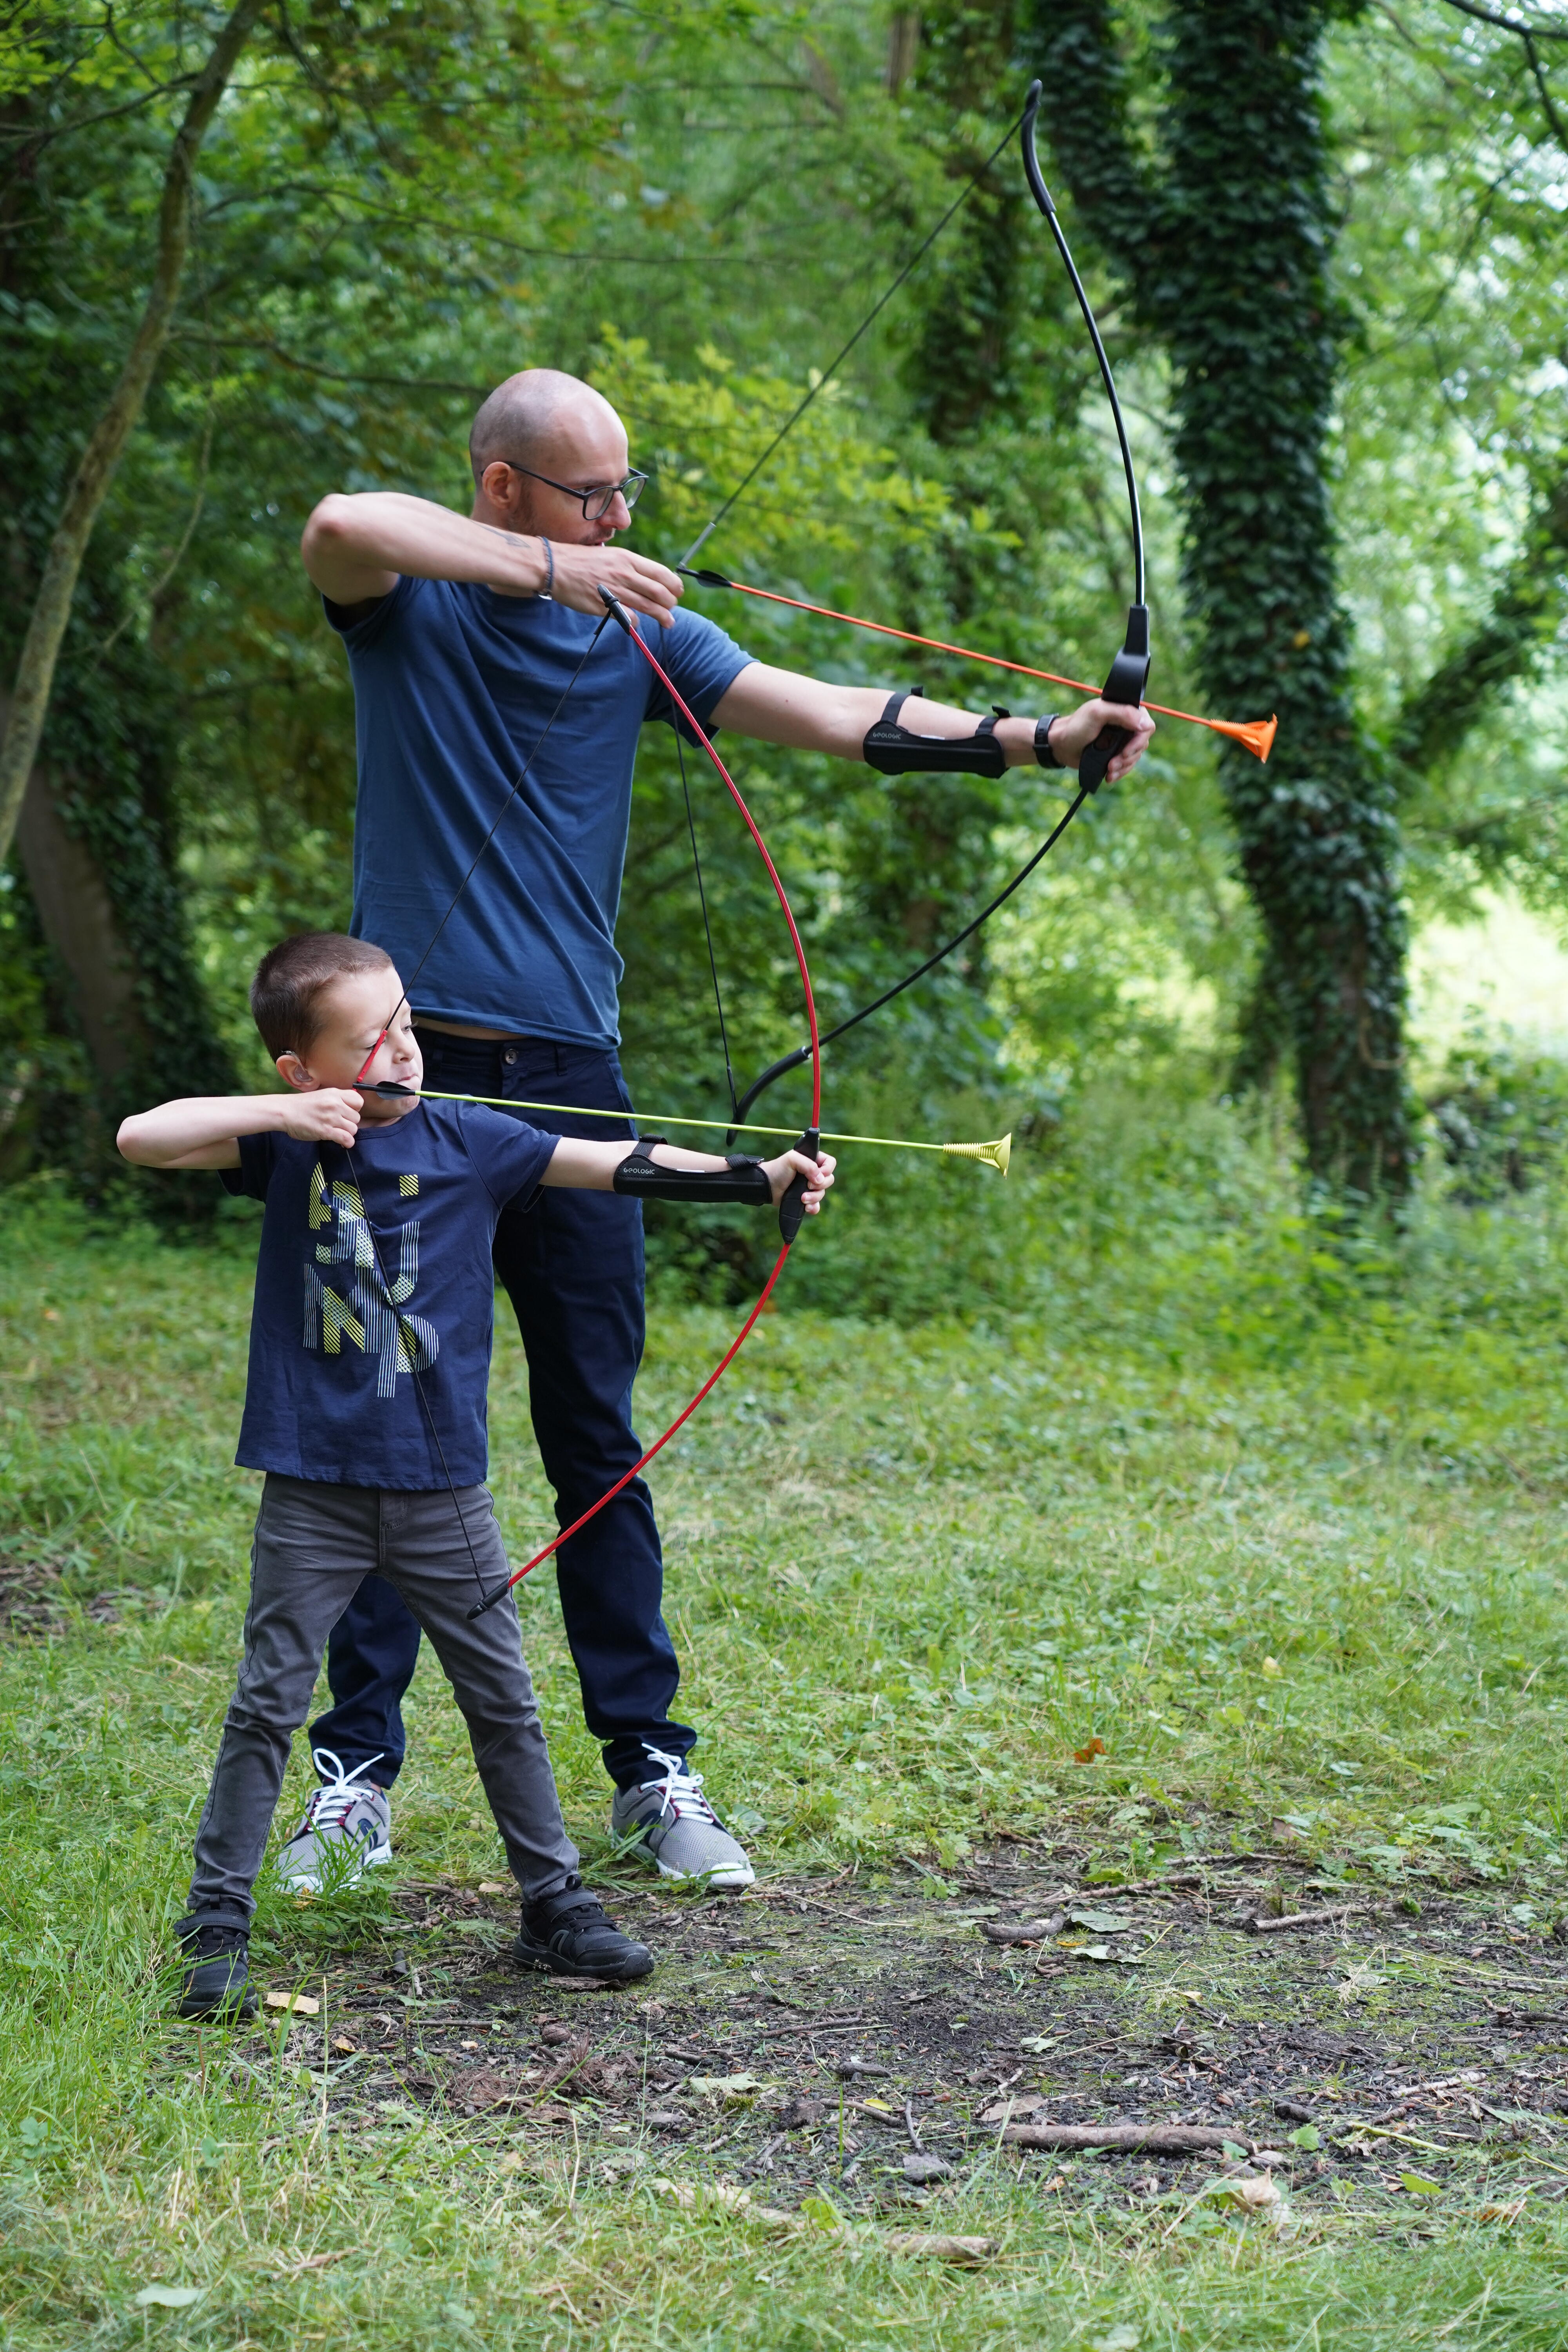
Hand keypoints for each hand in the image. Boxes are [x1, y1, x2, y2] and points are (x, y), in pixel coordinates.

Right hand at [280, 1088, 362, 1146]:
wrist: (285, 1111)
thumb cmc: (302, 1105)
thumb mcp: (322, 1096)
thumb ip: (337, 1101)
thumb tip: (351, 1111)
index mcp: (335, 1093)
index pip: (359, 1101)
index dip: (355, 1110)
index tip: (346, 1113)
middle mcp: (335, 1104)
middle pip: (357, 1117)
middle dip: (350, 1123)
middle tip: (338, 1125)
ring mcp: (330, 1117)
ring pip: (353, 1129)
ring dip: (347, 1133)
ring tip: (337, 1132)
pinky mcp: (325, 1131)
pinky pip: (346, 1138)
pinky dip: (347, 1142)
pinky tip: (341, 1142)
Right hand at [541, 541, 684, 629]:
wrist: (554, 566)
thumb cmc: (581, 561)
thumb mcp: (610, 556)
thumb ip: (629, 567)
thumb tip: (646, 580)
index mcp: (627, 559)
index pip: (660, 573)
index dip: (674, 585)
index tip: (677, 592)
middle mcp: (624, 574)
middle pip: (658, 591)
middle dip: (670, 603)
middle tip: (672, 609)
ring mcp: (614, 590)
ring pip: (647, 606)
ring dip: (661, 616)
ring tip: (669, 622)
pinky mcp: (603, 606)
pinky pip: (627, 617)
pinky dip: (636, 622)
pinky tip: (637, 623)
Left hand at [763, 1147, 835, 1212]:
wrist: (766, 1186)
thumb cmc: (777, 1169)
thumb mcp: (792, 1159)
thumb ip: (808, 1165)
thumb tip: (820, 1179)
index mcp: (812, 1159)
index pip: (830, 1163)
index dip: (827, 1170)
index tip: (817, 1174)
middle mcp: (813, 1173)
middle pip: (829, 1180)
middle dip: (820, 1186)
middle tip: (807, 1186)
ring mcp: (810, 1186)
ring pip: (822, 1193)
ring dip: (814, 1197)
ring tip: (802, 1198)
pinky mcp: (805, 1198)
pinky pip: (817, 1205)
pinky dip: (813, 1207)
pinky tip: (806, 1207)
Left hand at [1046, 698, 1154, 781]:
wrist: (1061, 746)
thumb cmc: (1076, 727)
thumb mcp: (1097, 714)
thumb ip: (1122, 713)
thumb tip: (1145, 723)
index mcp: (1125, 710)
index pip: (1147, 725)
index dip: (1139, 741)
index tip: (1125, 751)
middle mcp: (1127, 724)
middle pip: (1142, 744)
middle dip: (1128, 757)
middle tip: (1112, 764)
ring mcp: (1122, 740)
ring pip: (1135, 757)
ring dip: (1123, 767)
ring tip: (1108, 769)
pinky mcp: (1116, 754)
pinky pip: (1127, 766)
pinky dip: (1119, 773)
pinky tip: (1109, 776)